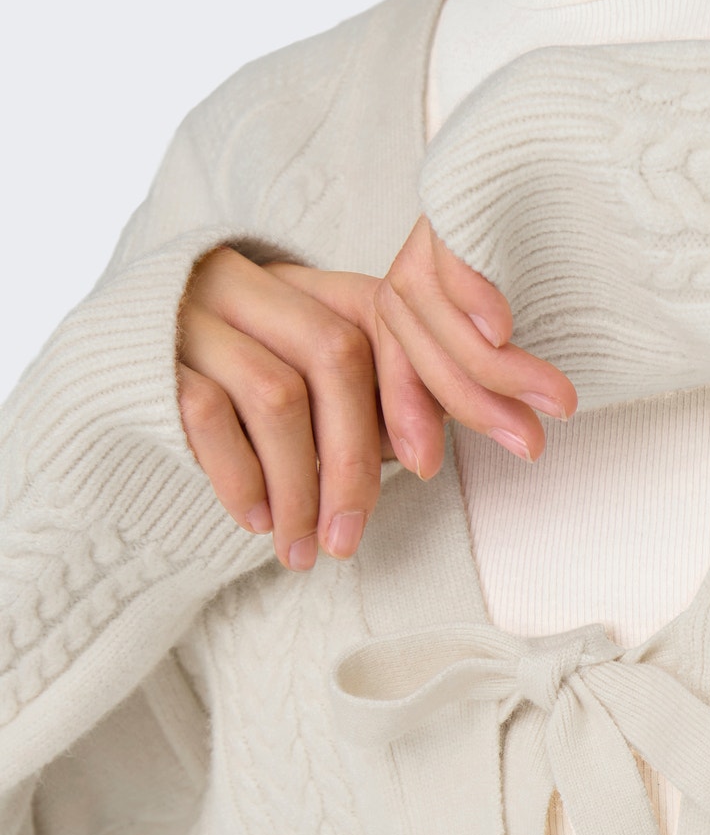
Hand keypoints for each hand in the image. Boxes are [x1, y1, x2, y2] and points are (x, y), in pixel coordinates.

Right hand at [176, 229, 576, 571]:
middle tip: (356, 539)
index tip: (443, 466)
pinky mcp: (155, 357)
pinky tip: (256, 522)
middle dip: (356, 461)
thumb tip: (468, 438)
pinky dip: (241, 479)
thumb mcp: (315, 392)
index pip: (385, 321)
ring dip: (299, 487)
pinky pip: (209, 415)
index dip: (423, 389)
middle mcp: (256, 284)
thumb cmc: (245, 401)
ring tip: (307, 550)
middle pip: (336, 357)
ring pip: (275, 396)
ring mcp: (202, 315)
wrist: (117, 386)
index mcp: (312, 286)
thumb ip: (380, 403)